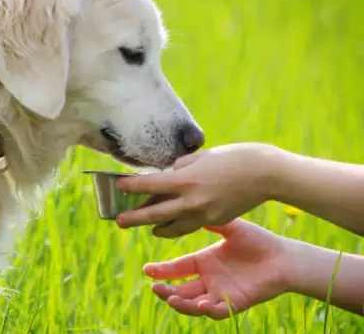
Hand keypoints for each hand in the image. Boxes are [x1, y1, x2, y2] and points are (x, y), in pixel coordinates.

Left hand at [116, 142, 282, 237]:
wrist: (266, 173)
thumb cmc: (233, 157)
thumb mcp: (200, 157)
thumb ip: (179, 168)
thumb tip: (165, 177)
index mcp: (185, 180)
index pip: (148, 186)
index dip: (130, 186)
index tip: (119, 186)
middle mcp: (191, 201)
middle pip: (154, 214)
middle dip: (134, 218)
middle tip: (119, 221)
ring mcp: (204, 214)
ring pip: (172, 227)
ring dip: (157, 228)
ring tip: (148, 227)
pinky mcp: (215, 221)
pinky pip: (190, 226)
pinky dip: (179, 226)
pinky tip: (173, 224)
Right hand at [144, 218, 292, 318]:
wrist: (284, 257)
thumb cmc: (258, 240)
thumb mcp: (230, 227)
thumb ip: (209, 222)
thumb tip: (186, 206)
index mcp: (204, 262)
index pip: (177, 269)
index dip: (161, 271)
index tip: (147, 269)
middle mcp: (208, 279)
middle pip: (180, 289)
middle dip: (165, 291)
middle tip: (154, 287)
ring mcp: (220, 293)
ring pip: (193, 304)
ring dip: (180, 304)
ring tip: (171, 298)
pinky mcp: (235, 303)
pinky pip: (218, 311)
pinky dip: (208, 310)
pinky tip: (202, 304)